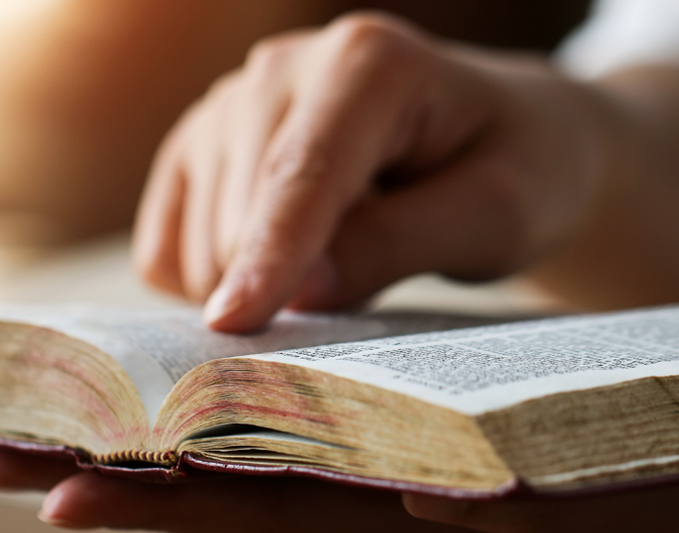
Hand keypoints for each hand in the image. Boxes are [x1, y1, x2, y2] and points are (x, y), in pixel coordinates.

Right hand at [133, 12, 612, 331]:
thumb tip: (300, 291)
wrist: (502, 136)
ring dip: (255, 285)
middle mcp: (282, 66)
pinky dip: (208, 281)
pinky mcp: (198, 147)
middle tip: (368, 286)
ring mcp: (230, 103)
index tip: (235, 323)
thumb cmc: (514, 170)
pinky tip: (279, 265)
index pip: (303, 173)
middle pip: (240, 216)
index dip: (270, 254)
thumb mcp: (497, 214)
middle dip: (286, 284)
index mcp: (367, 62)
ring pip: (198, 240)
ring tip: (339, 258)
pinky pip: (165, 247)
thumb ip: (401, 243)